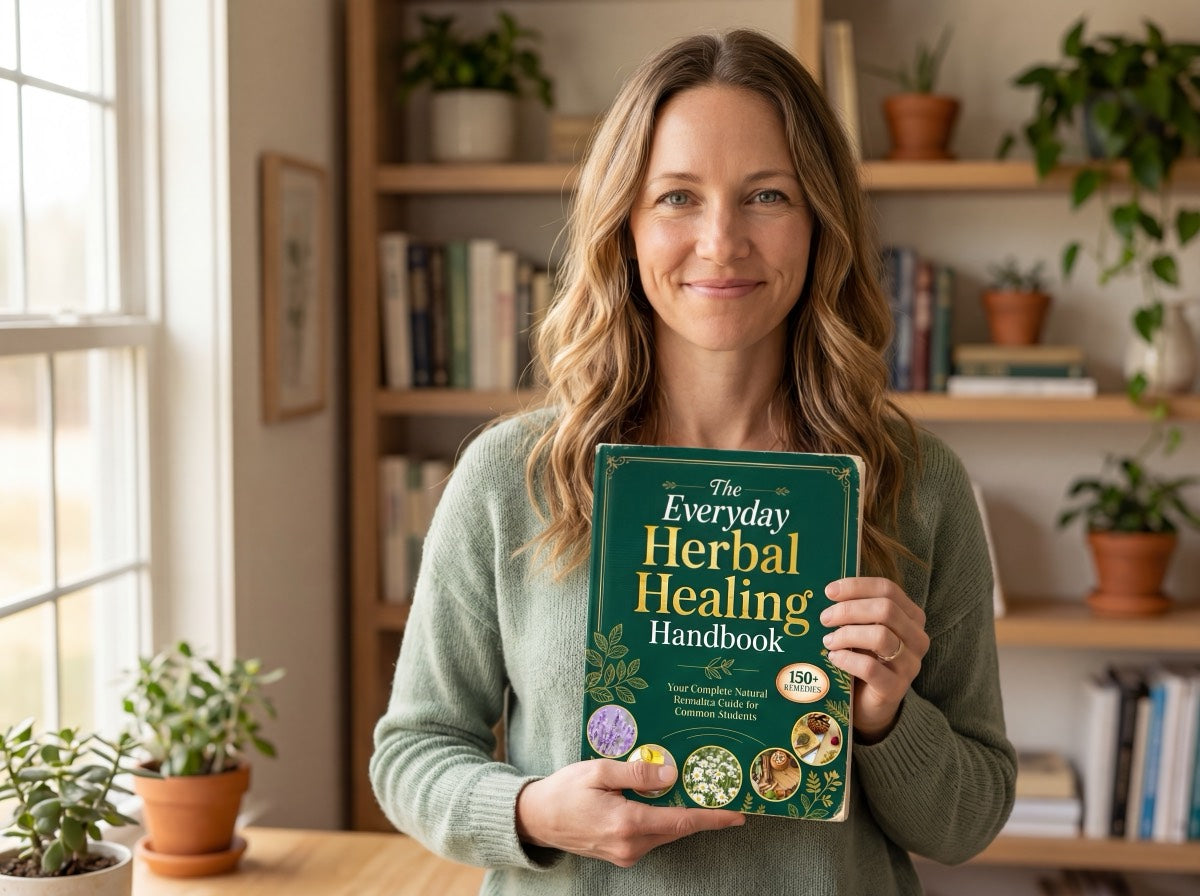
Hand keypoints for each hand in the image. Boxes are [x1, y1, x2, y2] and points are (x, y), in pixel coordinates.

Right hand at [515, 758, 744, 866]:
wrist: (536, 819)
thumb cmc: (564, 790)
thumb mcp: (598, 771)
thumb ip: (637, 773)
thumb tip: (671, 774)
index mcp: (627, 823)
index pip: (681, 821)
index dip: (712, 818)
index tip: (738, 814)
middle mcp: (631, 845)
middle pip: (678, 829)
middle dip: (703, 814)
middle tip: (724, 795)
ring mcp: (626, 853)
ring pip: (666, 834)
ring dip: (683, 817)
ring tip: (700, 795)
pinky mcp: (621, 854)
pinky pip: (652, 837)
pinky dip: (664, 822)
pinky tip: (667, 804)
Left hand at [820, 577, 928, 741]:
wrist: (870, 704)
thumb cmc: (865, 658)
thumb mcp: (864, 629)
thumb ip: (856, 610)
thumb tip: (828, 592)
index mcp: (912, 617)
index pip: (888, 590)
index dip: (857, 586)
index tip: (829, 591)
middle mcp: (917, 639)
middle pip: (885, 610)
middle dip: (849, 610)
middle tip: (824, 618)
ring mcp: (910, 665)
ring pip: (880, 637)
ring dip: (847, 634)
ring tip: (828, 640)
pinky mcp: (895, 688)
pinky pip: (870, 668)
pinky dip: (847, 659)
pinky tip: (833, 657)